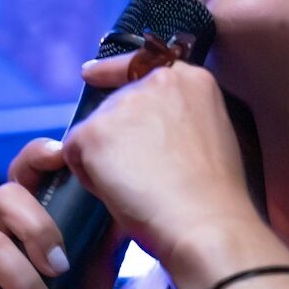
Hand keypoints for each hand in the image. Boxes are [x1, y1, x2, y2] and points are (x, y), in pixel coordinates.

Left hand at [65, 53, 265, 288]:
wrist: (205, 223)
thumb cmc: (213, 197)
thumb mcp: (210, 136)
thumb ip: (178, 119)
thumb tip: (144, 133)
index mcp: (191, 80)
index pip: (139, 65)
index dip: (111, 72)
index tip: (91, 75)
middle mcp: (155, 81)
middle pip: (113, 104)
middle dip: (116, 137)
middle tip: (143, 176)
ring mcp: (123, 104)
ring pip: (94, 131)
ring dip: (104, 158)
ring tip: (138, 187)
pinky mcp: (95, 131)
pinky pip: (74, 154)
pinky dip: (88, 177)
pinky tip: (119, 192)